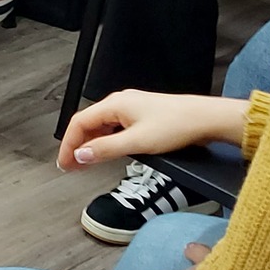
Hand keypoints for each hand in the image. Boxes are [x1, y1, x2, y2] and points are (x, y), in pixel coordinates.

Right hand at [57, 90, 249, 170]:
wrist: (205, 119)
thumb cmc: (177, 125)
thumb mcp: (137, 142)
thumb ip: (106, 149)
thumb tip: (81, 155)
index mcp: (115, 104)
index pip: (80, 123)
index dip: (68, 144)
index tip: (64, 163)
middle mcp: (120, 103)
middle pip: (88, 124)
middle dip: (77, 145)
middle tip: (70, 166)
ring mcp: (131, 108)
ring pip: (101, 126)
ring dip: (91, 144)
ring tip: (85, 163)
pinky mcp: (142, 116)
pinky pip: (114, 128)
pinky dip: (105, 141)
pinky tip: (107, 153)